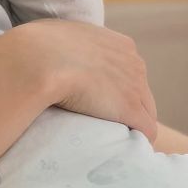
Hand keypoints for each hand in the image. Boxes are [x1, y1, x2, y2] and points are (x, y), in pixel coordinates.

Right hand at [2, 20, 156, 141]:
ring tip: (113, 141)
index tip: (102, 102)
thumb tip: (58, 54)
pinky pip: (147, 131)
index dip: (117, 90)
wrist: (40, 60)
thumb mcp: (61, 37)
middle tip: (106, 124)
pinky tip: (124, 151)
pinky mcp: (131, 109)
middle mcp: (134, 62)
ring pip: (146, 113)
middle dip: (128, 108)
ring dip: (132, 126)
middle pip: (142, 93)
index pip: (130, 73)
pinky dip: (138, 141)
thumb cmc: (39, 48)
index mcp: (120, 45)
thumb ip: (72, 45)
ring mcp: (135, 86)